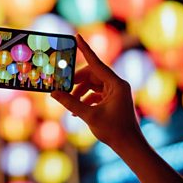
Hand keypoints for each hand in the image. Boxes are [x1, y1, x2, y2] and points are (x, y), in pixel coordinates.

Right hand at [51, 34, 142, 150]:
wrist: (130, 146)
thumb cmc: (114, 131)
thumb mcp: (88, 115)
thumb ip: (70, 102)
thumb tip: (53, 93)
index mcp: (116, 84)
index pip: (97, 63)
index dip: (85, 49)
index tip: (77, 37)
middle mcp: (117, 84)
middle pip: (92, 74)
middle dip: (76, 81)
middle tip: (62, 87)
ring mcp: (115, 92)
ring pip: (92, 84)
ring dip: (79, 92)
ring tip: (70, 105)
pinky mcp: (113, 99)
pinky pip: (95, 93)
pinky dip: (85, 99)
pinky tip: (76, 111)